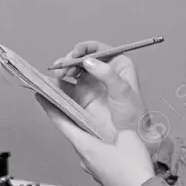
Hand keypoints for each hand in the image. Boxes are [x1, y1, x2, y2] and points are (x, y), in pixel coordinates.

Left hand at [37, 42, 159, 185]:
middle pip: (70, 132)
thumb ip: (119, 122)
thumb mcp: (128, 136)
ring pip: (83, 144)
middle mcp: (85, 158)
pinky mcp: (102, 174)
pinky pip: (93, 154)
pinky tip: (106, 141)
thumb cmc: (134, 172)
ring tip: (86, 118)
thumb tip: (118, 114)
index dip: (49, 108)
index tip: (40, 96)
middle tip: (64, 101)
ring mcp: (92, 168)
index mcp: (86, 147)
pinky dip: (94, 143)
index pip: (61, 123)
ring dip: (82, 130)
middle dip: (67, 116)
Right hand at [50, 40, 166, 159]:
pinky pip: (66, 87)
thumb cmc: (133, 115)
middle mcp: (103, 72)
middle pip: (82, 58)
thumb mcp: (123, 92)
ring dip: (62, 69)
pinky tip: (52, 83)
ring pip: (72, 70)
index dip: (84, 48)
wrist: (131, 137)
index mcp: (118, 65)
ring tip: (58, 74)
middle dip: (70, 59)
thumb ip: (107, 74)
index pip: (98, 49)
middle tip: (63, 67)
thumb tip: (88, 61)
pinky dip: (57, 84)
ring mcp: (91, 84)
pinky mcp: (81, 97)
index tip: (75, 53)